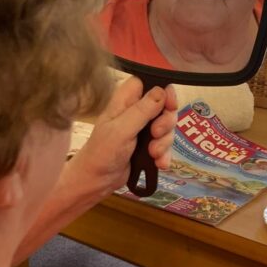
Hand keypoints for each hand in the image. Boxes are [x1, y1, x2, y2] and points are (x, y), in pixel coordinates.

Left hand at [73, 77, 176, 196]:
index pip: (149, 84)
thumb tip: (162, 90)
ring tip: (153, 154)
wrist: (97, 181)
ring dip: (164, 142)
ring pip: (167, 128)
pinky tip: (159, 164)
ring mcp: (143, 130)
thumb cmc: (102, 152)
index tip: (169, 104)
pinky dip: (164, 155)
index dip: (162, 91)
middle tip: (156, 133)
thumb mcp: (122, 130)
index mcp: (125, 101)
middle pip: (164, 107)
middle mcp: (136, 112)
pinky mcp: (148, 147)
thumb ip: (142, 110)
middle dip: (165, 123)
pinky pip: (165, 146)